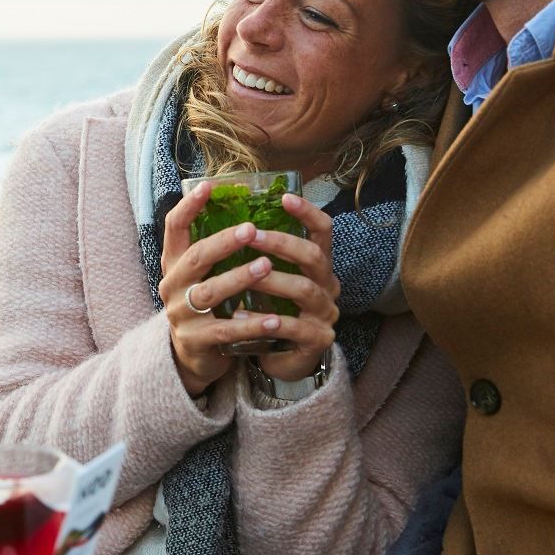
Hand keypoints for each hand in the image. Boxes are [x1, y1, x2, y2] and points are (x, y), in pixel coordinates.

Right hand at [157, 182, 292, 396]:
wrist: (194, 357)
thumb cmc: (207, 307)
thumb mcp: (202, 276)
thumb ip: (215, 250)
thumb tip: (248, 210)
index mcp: (174, 264)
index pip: (174, 229)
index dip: (189, 206)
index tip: (208, 186)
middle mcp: (172, 286)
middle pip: (195, 258)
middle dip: (222, 242)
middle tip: (250, 229)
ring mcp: (182, 315)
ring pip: (209, 292)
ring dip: (238, 278)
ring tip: (266, 266)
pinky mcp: (197, 341)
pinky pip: (225, 330)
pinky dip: (251, 323)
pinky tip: (274, 319)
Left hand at [246, 193, 341, 382]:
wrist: (281, 357)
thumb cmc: (272, 309)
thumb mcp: (269, 277)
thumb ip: (259, 254)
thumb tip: (227, 219)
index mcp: (317, 265)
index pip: (324, 231)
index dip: (308, 213)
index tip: (285, 198)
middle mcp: (327, 285)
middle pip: (315, 257)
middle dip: (282, 243)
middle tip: (251, 234)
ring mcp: (325, 314)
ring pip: (304, 290)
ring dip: (272, 280)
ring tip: (244, 275)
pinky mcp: (316, 340)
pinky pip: (293, 327)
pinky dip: (265, 320)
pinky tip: (239, 316)